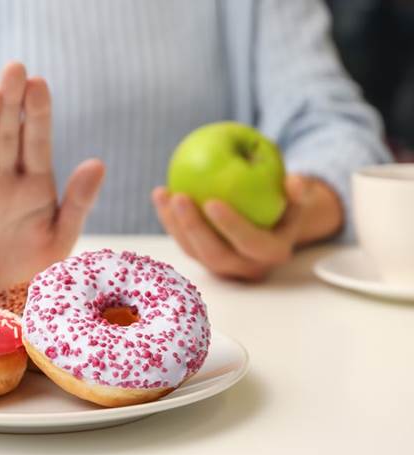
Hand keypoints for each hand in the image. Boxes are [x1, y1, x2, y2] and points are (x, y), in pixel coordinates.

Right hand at [0, 63, 104, 298]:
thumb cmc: (34, 269)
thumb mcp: (61, 236)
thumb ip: (78, 201)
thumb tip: (98, 162)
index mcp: (36, 185)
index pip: (37, 143)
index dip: (37, 114)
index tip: (39, 83)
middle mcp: (5, 183)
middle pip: (6, 137)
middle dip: (10, 105)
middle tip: (14, 68)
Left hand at [152, 175, 342, 280]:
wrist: (271, 220)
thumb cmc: (284, 201)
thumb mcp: (297, 195)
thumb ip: (300, 189)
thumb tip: (296, 182)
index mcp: (271, 253)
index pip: (250, 244)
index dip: (231, 227)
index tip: (212, 202)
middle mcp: (245, 267)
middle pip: (214, 254)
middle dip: (193, 228)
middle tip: (180, 197)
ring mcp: (222, 266)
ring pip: (193, 251)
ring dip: (174, 224)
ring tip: (164, 193)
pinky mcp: (203, 258)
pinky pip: (183, 241)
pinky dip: (169, 220)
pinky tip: (160, 193)